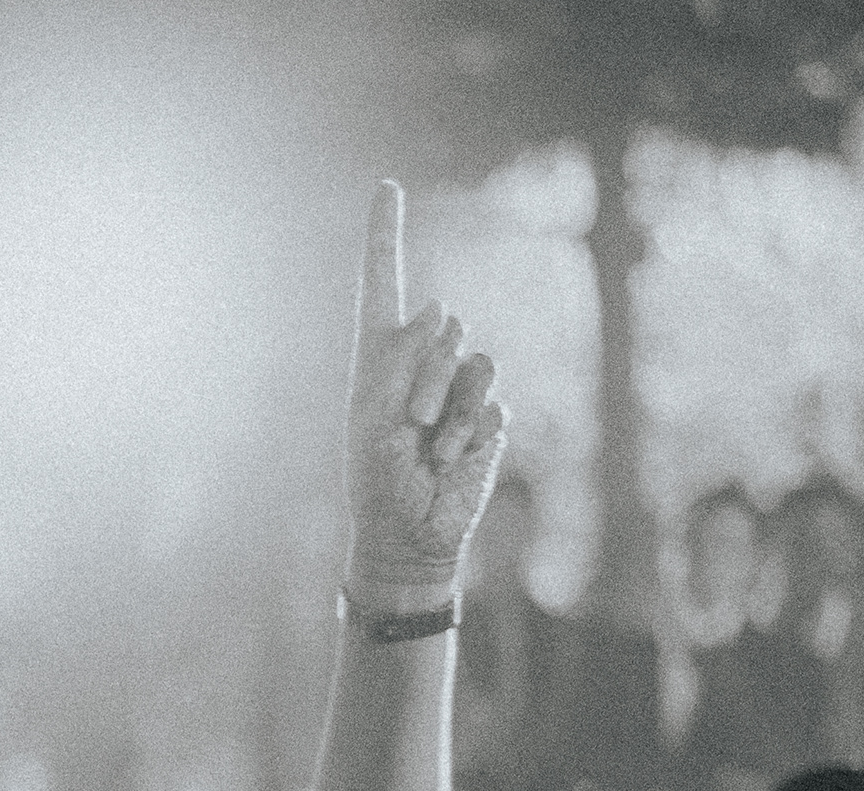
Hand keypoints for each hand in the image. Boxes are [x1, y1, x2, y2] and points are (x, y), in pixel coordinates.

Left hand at [341, 181, 506, 597]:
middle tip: (407, 422)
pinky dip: (468, 433)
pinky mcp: (489, 414)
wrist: (407, 531)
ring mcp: (460, 386)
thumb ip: (400, 359)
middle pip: (443, 324)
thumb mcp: (372, 414)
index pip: (384, 284)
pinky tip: (450, 460)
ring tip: (428, 444)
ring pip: (476, 359)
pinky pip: (491, 403)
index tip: (388, 185)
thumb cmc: (375, 478)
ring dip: (449, 406)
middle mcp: (423, 361)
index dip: (386, 235)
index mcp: (381, 355)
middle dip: (425, 373)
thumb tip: (438, 308)